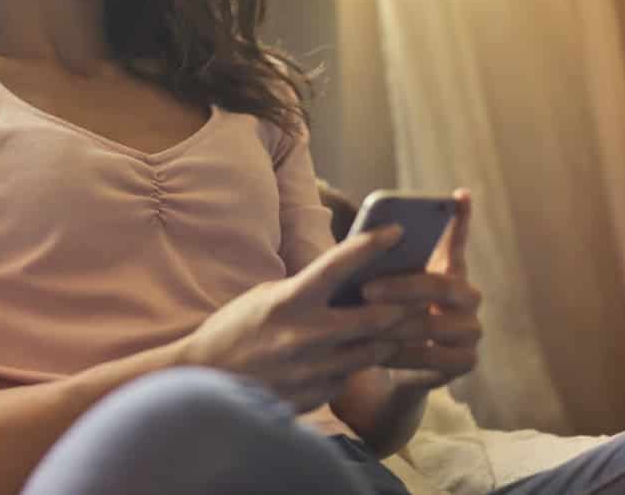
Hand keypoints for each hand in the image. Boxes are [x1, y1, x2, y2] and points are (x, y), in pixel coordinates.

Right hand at [178, 226, 414, 413]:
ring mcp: (312, 369)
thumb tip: (348, 282)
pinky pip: (350, 377)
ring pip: (373, 352)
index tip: (396, 230)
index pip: (338, 265)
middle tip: (418, 298)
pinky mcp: (316, 395)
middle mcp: (304, 335)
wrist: (207, 379)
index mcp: (289, 301)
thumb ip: (306, 292)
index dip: (371, 244)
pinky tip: (350, 357)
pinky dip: (355, 365)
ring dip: (387, 339)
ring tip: (397, 327)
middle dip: (403, 307)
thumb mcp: (266, 297)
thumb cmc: (235, 330)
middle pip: (376, 319)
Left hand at [361, 188, 481, 390]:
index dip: (460, 218)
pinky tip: (380, 353)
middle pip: (443, 285)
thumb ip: (380, 265)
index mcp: (449, 269)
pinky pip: (435, 359)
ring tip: (365, 324)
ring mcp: (471, 330)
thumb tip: (364, 239)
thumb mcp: (378, 285)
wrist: (390, 363)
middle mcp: (468, 297)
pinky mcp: (466, 362)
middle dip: (403, 287)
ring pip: (436, 325)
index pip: (457, 239)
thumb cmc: (382, 313)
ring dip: (397, 325)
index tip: (458, 195)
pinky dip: (405, 356)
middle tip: (366, 289)